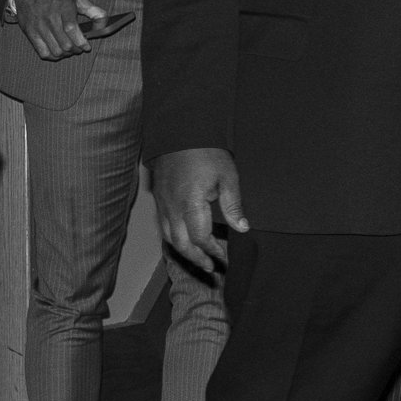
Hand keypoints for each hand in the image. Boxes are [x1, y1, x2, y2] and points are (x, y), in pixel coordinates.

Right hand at [14, 0, 105, 60]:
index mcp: (62, 6)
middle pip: (65, 43)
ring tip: (70, 49)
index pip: (71, 28)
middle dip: (76, 49)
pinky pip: (44, 53)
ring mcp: (38, 26)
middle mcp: (49, 16)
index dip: (81, 41)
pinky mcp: (30, 33)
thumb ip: (93, 10)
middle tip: (80, 47)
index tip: (87, 46)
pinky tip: (58, 50)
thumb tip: (104, 24)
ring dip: (66, 54)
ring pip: (56, 51)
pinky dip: (54, 56)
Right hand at [154, 147, 246, 273]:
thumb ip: (233, 206)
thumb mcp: (228, 177)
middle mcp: (173, 207)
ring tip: (198, 259)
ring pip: (168, 237)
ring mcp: (162, 204)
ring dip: (184, 252)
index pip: (200, 237)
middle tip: (210, 268)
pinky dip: (174, 238)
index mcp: (191, 203)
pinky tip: (184, 241)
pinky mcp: (158, 199)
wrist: (181, 132)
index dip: (212, 250)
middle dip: (196, 259)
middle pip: (181, 244)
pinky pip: (163, 226)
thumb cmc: (207, 153)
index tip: (223, 258)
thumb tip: (242, 228)